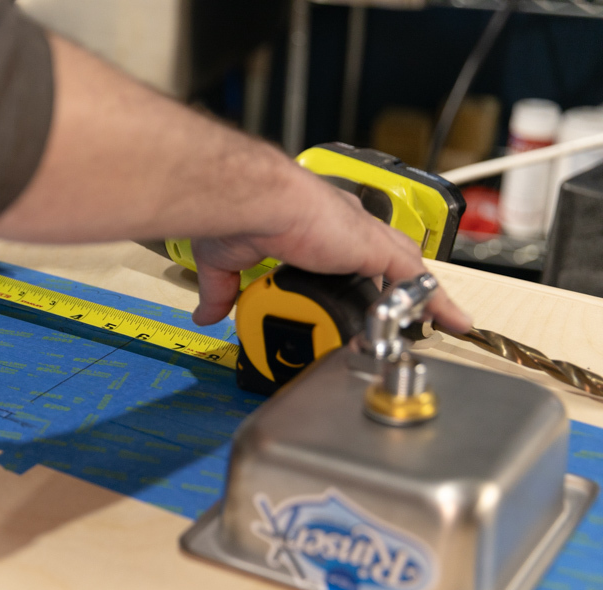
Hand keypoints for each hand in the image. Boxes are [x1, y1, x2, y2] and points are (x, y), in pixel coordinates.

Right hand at [186, 168, 471, 332]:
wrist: (256, 200)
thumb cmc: (241, 213)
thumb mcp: (226, 262)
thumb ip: (222, 290)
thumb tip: (205, 314)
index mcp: (314, 225)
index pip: (347, 249)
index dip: (357, 271)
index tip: (358, 292)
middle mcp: (346, 227)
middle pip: (386, 258)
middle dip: (397, 285)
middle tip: (403, 312)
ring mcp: (364, 239)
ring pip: (407, 270)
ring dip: (422, 296)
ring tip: (437, 322)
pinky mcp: (376, 250)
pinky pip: (417, 280)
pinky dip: (435, 302)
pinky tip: (452, 321)